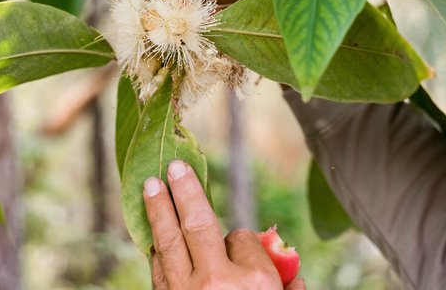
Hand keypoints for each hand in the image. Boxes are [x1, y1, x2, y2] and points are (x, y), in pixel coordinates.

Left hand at [143, 159, 305, 289]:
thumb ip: (288, 285)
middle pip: (198, 224)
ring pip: (169, 242)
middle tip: (174, 166)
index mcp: (255, 281)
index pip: (244, 238)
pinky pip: (159, 272)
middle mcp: (217, 282)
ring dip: (158, 211)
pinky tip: (155, 237)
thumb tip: (295, 274)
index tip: (243, 248)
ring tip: (150, 186)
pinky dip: (157, 252)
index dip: (243, 241)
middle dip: (185, 191)